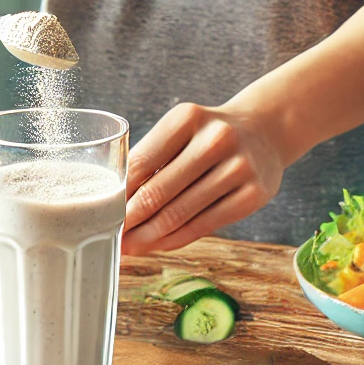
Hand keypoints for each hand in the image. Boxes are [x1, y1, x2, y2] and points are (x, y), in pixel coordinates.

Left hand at [122, 103, 285, 255]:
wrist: (264, 133)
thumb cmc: (207, 136)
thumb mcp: (180, 130)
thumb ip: (151, 159)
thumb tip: (110, 203)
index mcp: (188, 118)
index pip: (141, 162)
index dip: (117, 192)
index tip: (99, 212)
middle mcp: (216, 139)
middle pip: (158, 191)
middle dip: (129, 220)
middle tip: (110, 236)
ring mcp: (238, 168)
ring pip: (180, 213)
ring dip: (148, 236)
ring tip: (129, 247)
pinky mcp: (253, 195)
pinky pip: (203, 225)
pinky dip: (175, 239)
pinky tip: (158, 244)